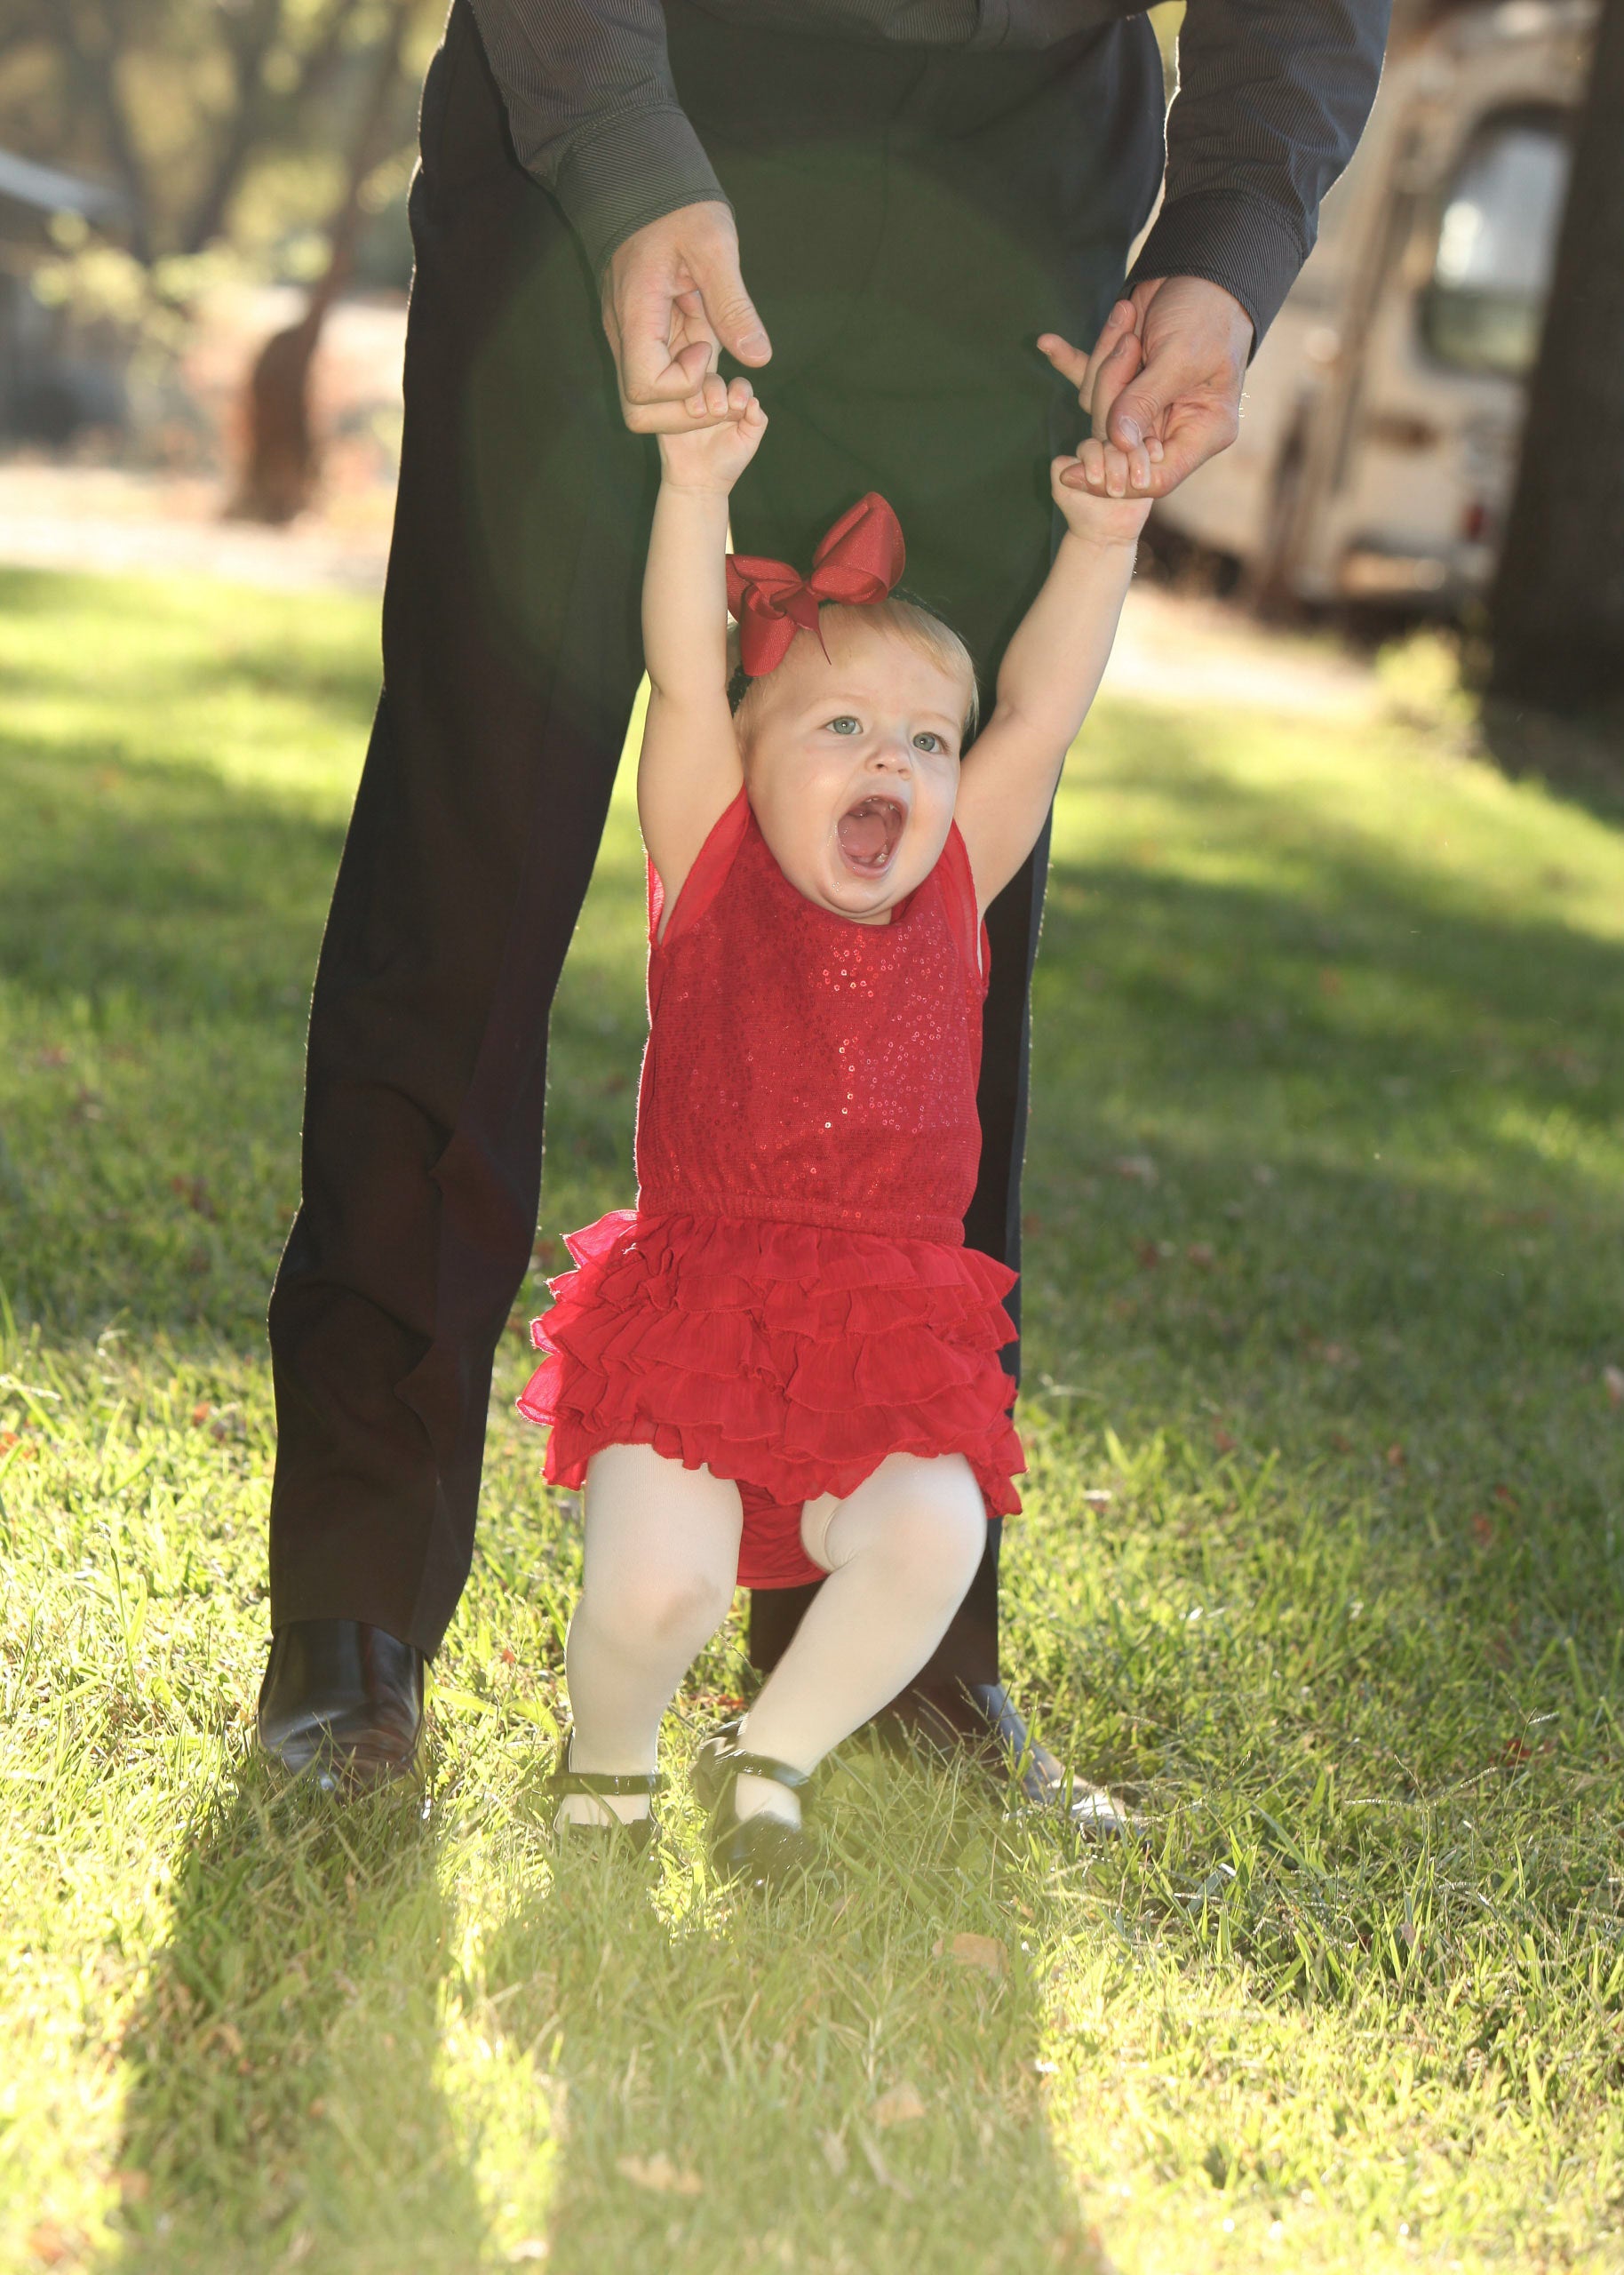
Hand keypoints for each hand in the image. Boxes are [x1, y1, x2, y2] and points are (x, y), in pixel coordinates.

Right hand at [603, 201, 771, 435]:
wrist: (646, 182)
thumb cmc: (678, 207)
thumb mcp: (715, 247)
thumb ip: (734, 306)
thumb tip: (759, 359)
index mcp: (635, 314)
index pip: (644, 389)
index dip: (684, 386)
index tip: (709, 346)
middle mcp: (623, 334)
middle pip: (639, 411)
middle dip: (685, 411)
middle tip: (718, 379)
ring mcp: (628, 337)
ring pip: (646, 401)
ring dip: (687, 396)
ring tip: (714, 357)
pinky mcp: (640, 334)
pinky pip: (657, 374)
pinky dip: (686, 376)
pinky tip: (707, 345)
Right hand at [657, 377, 766, 493]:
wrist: (697, 482)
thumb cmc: (725, 463)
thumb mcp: (747, 444)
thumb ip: (757, 422)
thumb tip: (754, 401)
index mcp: (732, 403)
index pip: (738, 385)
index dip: (739, 390)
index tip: (738, 406)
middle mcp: (711, 398)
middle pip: (714, 378)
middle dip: (717, 390)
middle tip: (718, 411)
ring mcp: (689, 401)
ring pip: (692, 383)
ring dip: (698, 393)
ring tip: (699, 413)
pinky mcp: (669, 408)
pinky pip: (670, 393)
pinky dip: (676, 395)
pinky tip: (682, 408)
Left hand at [1039, 275, 1252, 499]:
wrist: (1201, 264)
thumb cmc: (1207, 311)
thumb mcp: (1179, 358)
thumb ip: (1145, 403)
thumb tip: (1117, 446)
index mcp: (1203, 430)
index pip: (1157, 477)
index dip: (1116, 480)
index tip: (1074, 473)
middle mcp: (1174, 424)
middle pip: (1120, 444)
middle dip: (1113, 393)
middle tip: (1129, 342)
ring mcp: (1148, 403)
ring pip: (1101, 410)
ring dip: (1105, 361)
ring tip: (1128, 317)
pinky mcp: (1126, 377)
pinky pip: (1091, 380)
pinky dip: (1071, 359)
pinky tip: (1047, 344)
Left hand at [1049, 446, 1151, 544]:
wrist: (1107, 534)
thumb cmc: (1083, 513)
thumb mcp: (1062, 492)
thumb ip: (1059, 470)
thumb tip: (1070, 454)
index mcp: (1087, 454)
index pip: (1092, 446)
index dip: (1094, 459)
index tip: (1095, 479)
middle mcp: (1108, 452)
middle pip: (1115, 446)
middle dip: (1115, 466)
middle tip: (1115, 491)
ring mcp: (1129, 457)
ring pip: (1134, 446)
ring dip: (1136, 462)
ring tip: (1137, 484)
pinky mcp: (1148, 465)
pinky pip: (1153, 448)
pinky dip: (1154, 450)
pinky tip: (1156, 457)